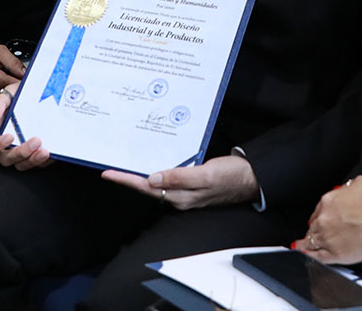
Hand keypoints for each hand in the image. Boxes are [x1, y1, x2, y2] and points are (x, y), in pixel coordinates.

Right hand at [0, 37, 25, 99]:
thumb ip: (12, 61)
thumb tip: (24, 73)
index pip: (4, 81)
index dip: (18, 83)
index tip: (29, 83)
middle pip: (1, 93)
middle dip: (16, 91)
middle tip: (28, 89)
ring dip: (10, 96)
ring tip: (20, 91)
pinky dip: (3, 98)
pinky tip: (10, 94)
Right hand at [0, 81, 53, 169]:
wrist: (44, 94)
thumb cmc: (21, 96)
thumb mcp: (9, 94)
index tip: (9, 136)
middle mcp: (7, 145)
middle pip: (5, 159)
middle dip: (20, 152)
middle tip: (35, 140)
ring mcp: (22, 151)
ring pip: (22, 165)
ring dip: (32, 160)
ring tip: (44, 151)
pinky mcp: (36, 154)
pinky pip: (39, 164)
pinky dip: (45, 161)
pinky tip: (52, 152)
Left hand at [101, 155, 259, 209]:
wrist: (253, 178)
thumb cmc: (233, 177)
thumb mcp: (206, 174)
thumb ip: (179, 177)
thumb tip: (153, 179)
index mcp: (181, 197)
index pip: (146, 187)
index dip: (126, 180)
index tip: (109, 174)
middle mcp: (180, 197)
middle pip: (147, 187)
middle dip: (128, 179)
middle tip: (110, 170)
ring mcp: (186, 192)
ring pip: (156, 184)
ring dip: (140, 175)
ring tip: (124, 167)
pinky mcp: (192, 184)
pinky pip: (168, 179)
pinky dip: (156, 171)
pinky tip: (152, 164)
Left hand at [294, 176, 361, 264]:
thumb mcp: (359, 183)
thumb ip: (347, 190)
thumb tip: (347, 192)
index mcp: (329, 201)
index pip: (317, 212)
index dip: (317, 218)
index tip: (316, 222)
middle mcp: (325, 219)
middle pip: (313, 228)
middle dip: (313, 232)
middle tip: (312, 236)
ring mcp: (329, 237)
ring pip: (311, 243)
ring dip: (307, 245)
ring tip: (303, 247)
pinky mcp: (337, 254)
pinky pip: (318, 257)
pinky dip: (311, 256)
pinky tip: (308, 256)